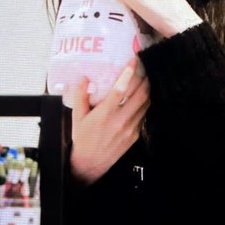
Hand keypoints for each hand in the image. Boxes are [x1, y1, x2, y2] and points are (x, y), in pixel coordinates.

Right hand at [70, 57, 149, 183]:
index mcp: (105, 113)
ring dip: (147, 90)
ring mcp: (130, 128)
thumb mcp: (77, 117)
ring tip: (146, 79)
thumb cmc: (82, 138)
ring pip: (145, 104)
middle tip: (145, 67)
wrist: (90, 164)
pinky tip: (143, 97)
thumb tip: (84, 78)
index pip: (120, 89)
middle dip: (145, 78)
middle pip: (140, 94)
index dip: (128, 73)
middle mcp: (120, 119)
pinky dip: (145, 103)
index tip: (133, 60)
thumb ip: (80, 96)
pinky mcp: (135, 134)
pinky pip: (144, 115)